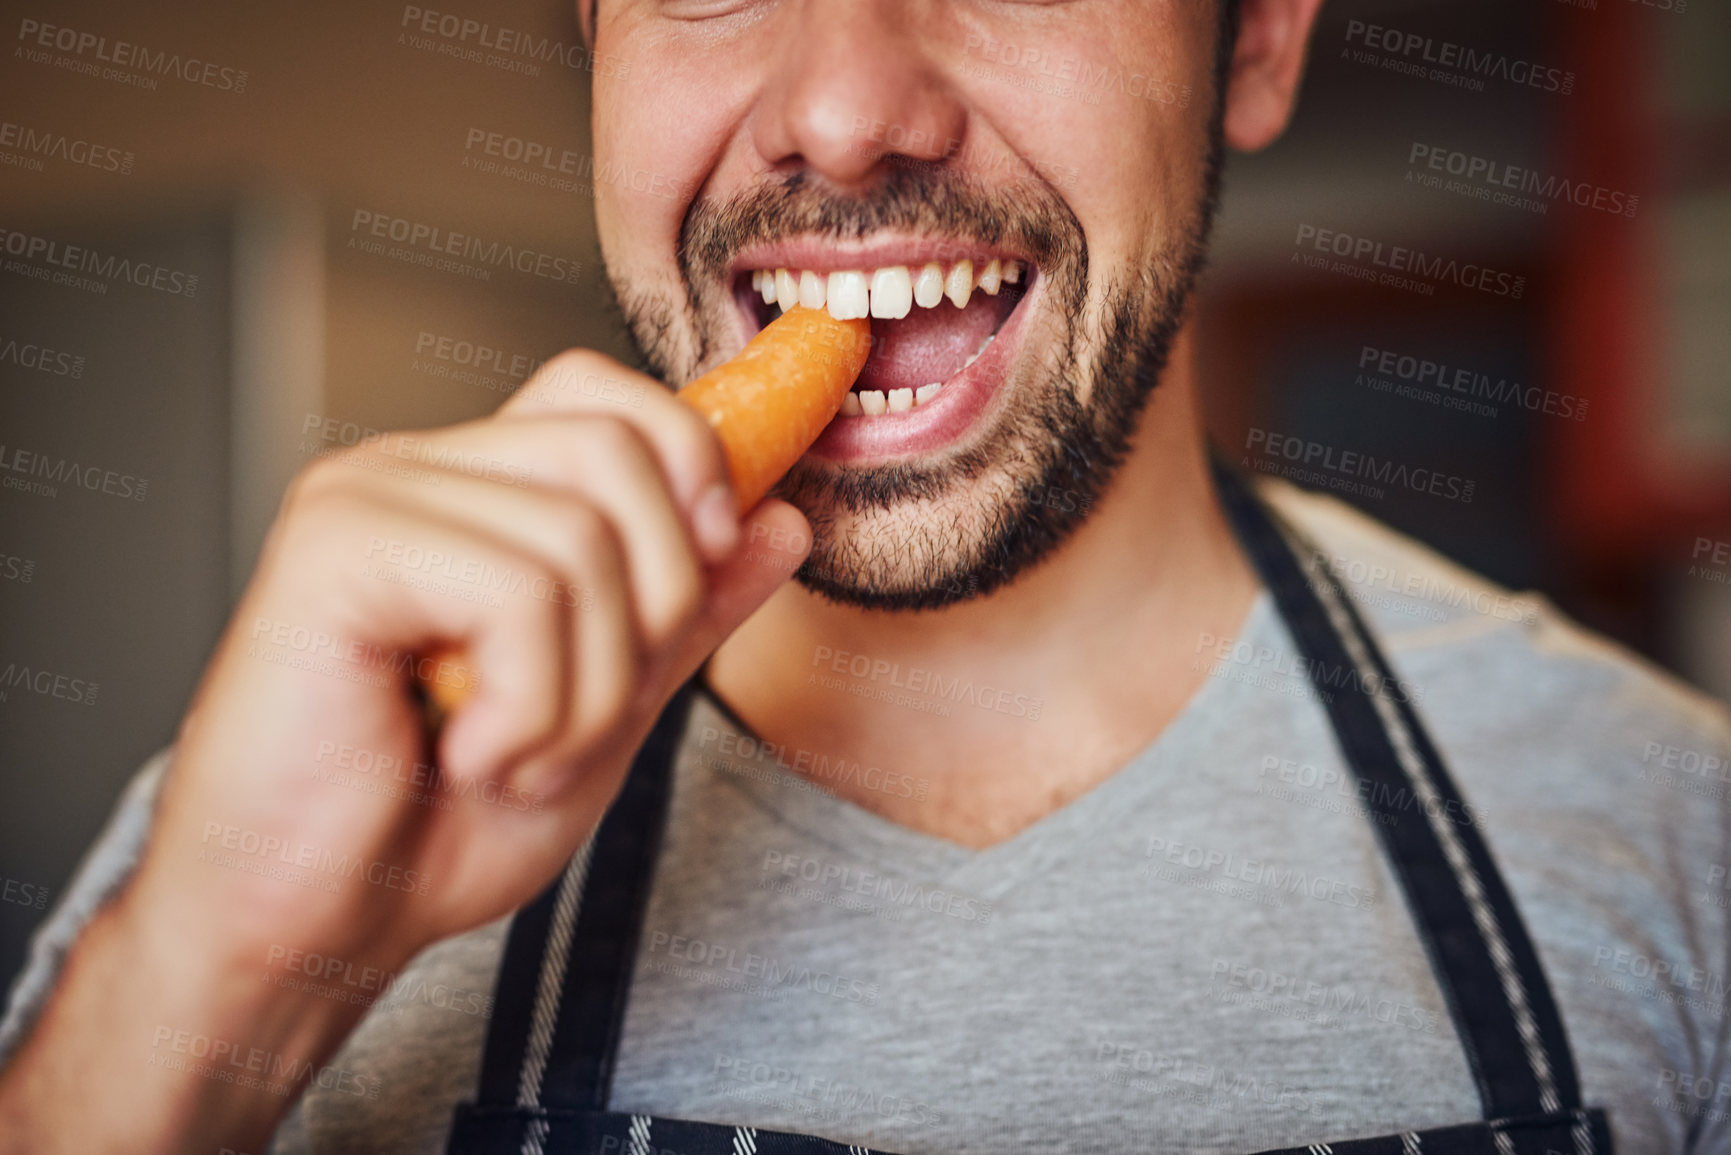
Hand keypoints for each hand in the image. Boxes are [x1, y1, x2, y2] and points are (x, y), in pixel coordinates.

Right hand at [0, 349, 813, 1153]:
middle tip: (586, 715)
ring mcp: (371, 498)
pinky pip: (519, 590)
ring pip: (583, 535)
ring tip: (515, 756)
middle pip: (618, 447)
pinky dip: (531, 706)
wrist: (309, 931)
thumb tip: (782, 522)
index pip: (608, 395)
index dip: (691, 459)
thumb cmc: (433, 829)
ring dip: (586, 690)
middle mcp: (418, 472)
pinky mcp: (335, 547)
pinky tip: (467, 757)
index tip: (713, 562)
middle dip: (657, 603)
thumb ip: (686, 615)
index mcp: (476, 495)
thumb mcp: (604, 712)